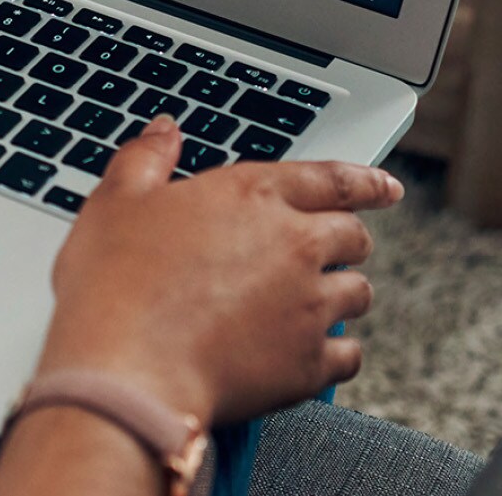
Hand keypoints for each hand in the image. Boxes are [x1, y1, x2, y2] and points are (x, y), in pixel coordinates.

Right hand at [36, 118, 401, 426]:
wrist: (127, 371)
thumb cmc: (115, 285)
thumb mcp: (117, 202)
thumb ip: (147, 158)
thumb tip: (166, 129)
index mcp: (253, 196)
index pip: (332, 178)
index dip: (366, 181)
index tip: (387, 187)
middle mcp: (295, 245)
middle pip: (353, 235)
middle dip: (345, 240)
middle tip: (329, 249)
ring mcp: (308, 307)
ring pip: (357, 294)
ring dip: (342, 294)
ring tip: (315, 303)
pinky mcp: (308, 365)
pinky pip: (348, 356)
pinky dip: (336, 354)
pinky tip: (313, 355)